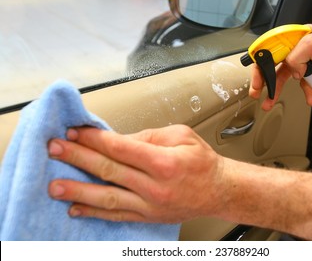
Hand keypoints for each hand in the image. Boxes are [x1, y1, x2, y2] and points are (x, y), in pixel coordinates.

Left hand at [48, 125, 225, 222]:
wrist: (219, 190)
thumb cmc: (202, 162)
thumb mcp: (181, 136)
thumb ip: (148, 137)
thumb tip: (117, 140)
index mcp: (164, 161)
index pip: (120, 148)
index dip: (94, 139)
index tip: (75, 132)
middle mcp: (155, 186)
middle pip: (109, 170)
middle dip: (78, 158)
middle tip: (54, 149)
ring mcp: (150, 205)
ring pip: (108, 197)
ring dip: (78, 190)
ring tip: (54, 185)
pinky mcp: (148, 216)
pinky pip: (117, 215)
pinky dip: (95, 212)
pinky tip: (76, 209)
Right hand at [249, 24, 311, 110]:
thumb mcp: (310, 43)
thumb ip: (295, 58)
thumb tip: (293, 72)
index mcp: (286, 41)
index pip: (265, 54)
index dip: (258, 69)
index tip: (257, 83)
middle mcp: (290, 51)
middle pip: (270, 68)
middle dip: (263, 83)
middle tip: (257, 94)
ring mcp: (299, 61)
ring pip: (283, 79)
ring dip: (277, 92)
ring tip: (270, 102)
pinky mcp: (309, 70)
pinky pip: (302, 84)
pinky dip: (306, 92)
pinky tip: (309, 98)